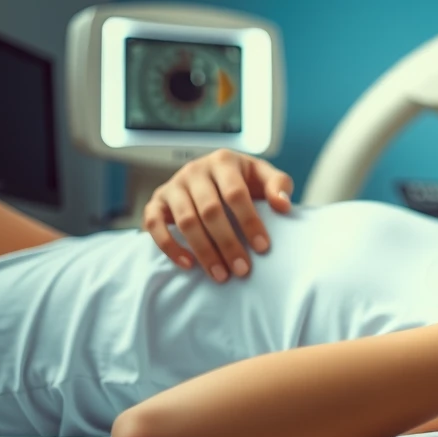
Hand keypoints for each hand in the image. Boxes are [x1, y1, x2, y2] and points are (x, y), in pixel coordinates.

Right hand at [144, 149, 294, 282]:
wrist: (213, 175)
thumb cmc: (244, 179)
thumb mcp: (263, 175)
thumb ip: (278, 185)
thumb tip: (283, 205)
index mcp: (223, 161)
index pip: (235, 193)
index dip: (249, 221)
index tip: (263, 248)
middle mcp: (195, 170)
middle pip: (210, 210)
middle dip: (227, 243)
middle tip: (242, 270)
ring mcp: (173, 185)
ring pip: (185, 221)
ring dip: (204, 251)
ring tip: (221, 275)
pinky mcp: (156, 201)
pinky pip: (154, 224)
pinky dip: (169, 246)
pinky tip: (189, 265)